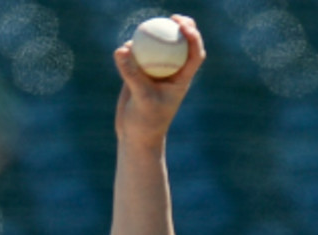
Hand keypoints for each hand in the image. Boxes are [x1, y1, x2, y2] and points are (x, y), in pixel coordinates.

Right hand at [113, 14, 205, 147]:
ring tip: (140, 34)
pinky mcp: (139, 72)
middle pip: (181, 45)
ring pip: (157, 46)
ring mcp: (155, 71)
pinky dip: (130, 50)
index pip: (194, 54)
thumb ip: (132, 74)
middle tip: (171, 16)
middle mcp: (171, 72)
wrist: (135, 135)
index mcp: (182, 79)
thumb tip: (122, 49)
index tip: (182, 25)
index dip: (194, 37)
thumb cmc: (146, 122)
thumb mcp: (141, 98)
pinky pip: (136, 54)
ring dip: (151, 36)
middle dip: (181, 27)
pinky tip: (123, 50)